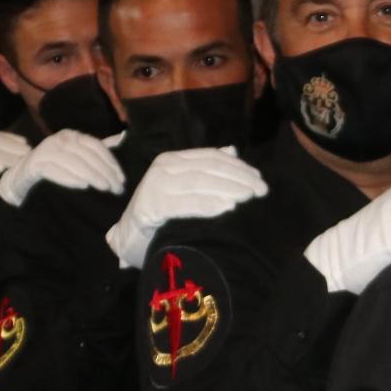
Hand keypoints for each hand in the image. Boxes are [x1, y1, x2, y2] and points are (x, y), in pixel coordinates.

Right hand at [0, 130, 124, 206]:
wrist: (24, 171)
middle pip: (87, 155)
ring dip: (91, 175)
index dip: (110, 161)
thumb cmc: (56, 163)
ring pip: (73, 162)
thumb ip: (97, 147)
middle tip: (116, 188)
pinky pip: (55, 171)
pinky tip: (82, 186)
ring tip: (104, 187)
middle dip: (104, 172)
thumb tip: (123, 137)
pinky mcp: (35, 163)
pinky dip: (69, 178)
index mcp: (72, 135)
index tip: (121, 178)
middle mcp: (60, 139)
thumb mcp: (77, 153)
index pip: (96, 146)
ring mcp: (46, 150)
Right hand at [105, 148, 267, 269]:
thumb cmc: (160, 216)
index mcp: (173, 160)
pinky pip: (185, 203)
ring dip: (228, 189)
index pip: (211, 157)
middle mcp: (163, 167)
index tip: (259, 178)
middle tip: (261, 190)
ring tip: (249, 198)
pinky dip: (208, 205)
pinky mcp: (149, 206)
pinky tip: (227, 208)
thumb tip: (232, 150)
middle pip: (209, 168)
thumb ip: (204, 169)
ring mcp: (154, 185)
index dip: (237, 166)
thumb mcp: (183, 188)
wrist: (128, 240)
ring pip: (200, 182)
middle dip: (238, 178)